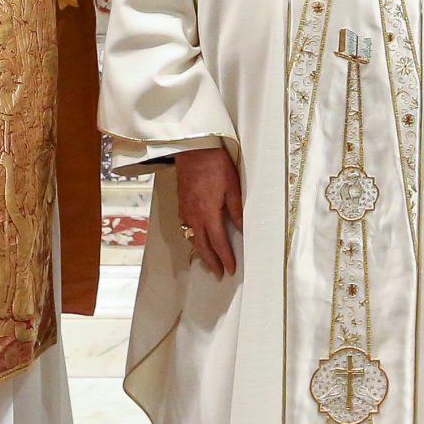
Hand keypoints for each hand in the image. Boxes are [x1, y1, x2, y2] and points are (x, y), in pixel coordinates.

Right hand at [174, 147, 242, 277]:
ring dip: (201, 251)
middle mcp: (194, 216)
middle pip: (202, 246)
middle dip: (211, 262)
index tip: (230, 270)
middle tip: (218, 273)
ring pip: (192, 237)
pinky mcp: (182, 203)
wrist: (193, 150)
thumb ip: (236, 210)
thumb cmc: (215, 165)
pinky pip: (187, 226)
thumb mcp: (233, 187)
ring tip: (209, 261)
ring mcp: (185, 210)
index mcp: (208, 214)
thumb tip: (241, 228)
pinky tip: (198, 237)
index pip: (218, 243)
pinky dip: (193, 237)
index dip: (225, 258)